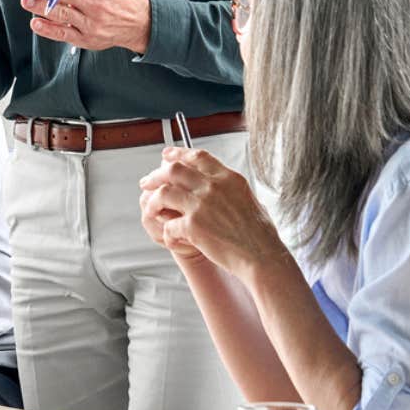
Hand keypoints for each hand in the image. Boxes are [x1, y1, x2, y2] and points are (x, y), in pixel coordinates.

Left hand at [139, 147, 286, 281]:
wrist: (262, 256)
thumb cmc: (259, 234)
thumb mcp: (249, 198)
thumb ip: (229, 187)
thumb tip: (216, 183)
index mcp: (228, 177)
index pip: (197, 156)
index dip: (177, 153)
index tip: (166, 156)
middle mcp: (213, 187)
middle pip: (174, 170)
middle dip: (156, 174)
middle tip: (147, 181)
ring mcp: (202, 205)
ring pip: (164, 192)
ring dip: (153, 200)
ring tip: (150, 207)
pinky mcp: (194, 226)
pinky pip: (169, 224)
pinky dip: (166, 231)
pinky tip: (170, 237)